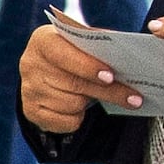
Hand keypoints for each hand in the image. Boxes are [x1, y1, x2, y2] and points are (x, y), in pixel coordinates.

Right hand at [17, 20, 135, 137]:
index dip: (87, 66)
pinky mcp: (31, 112)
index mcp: (43, 41)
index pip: (63, 53)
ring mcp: (28, 90)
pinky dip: (78, 118)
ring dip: (89, 103)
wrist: (48, 72)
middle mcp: (30, 64)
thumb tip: (128, 55)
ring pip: (72, 104)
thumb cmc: (73, 54)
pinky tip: (78, 108)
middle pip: (74, 83)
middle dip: (108, 92)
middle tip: (134, 98)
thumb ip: (99, 45)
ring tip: (93, 95)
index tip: (110, 76)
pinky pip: (66, 122)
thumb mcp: (82, 43)